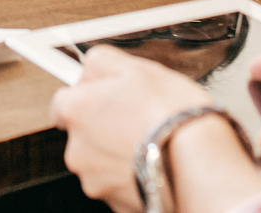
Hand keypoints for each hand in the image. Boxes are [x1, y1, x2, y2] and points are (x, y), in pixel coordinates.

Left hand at [50, 47, 260, 212]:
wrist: (197, 165)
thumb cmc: (171, 115)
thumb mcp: (137, 67)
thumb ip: (102, 62)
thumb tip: (90, 66)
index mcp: (77, 111)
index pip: (63, 102)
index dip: (87, 97)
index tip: (104, 97)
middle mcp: (78, 150)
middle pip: (83, 134)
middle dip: (105, 127)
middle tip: (137, 119)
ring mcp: (96, 180)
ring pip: (101, 162)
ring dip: (119, 153)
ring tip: (152, 142)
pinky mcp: (115, 203)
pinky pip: (119, 183)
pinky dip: (133, 175)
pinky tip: (156, 162)